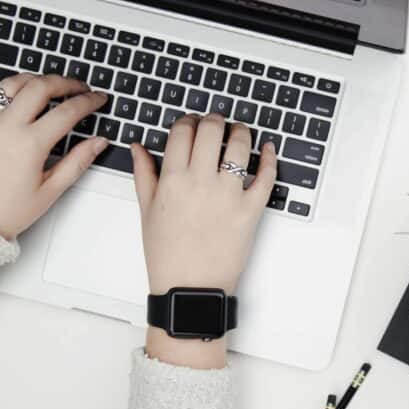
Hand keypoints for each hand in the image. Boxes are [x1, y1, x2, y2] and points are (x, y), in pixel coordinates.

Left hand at [0, 74, 109, 238]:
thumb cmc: (4, 210)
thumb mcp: (49, 191)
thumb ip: (77, 162)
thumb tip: (97, 143)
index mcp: (29, 144)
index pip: (67, 111)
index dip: (88, 101)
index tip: (97, 99)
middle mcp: (5, 126)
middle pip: (41, 86)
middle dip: (66, 82)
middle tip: (80, 87)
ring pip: (15, 83)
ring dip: (37, 80)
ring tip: (52, 86)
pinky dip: (13, 92)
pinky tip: (23, 101)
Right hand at [132, 113, 276, 367]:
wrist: (190, 288)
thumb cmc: (167, 255)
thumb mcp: (147, 212)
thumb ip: (144, 174)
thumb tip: (139, 147)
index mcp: (172, 180)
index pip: (182, 132)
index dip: (188, 121)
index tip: (192, 123)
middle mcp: (201, 182)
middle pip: (211, 130)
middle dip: (214, 120)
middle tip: (216, 123)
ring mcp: (228, 196)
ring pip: (240, 146)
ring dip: (241, 131)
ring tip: (239, 131)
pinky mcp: (251, 211)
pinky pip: (266, 177)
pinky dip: (269, 158)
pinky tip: (267, 149)